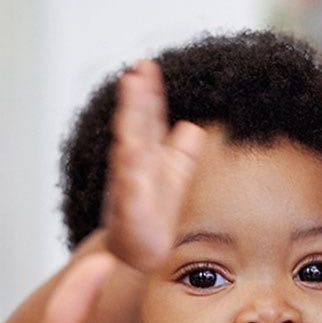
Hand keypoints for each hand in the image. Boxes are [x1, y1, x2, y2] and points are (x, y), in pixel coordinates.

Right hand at [103, 59, 205, 272]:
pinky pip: (130, 186)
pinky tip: (130, 147)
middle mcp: (135, 165)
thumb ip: (182, 152)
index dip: (148, 93)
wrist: (140, 256)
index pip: (148, 118)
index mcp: (147, 155)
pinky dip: (130, 167)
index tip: (147, 66)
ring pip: (129, 144)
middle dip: (136, 96)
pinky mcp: (131, 209)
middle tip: (137, 69)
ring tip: (130, 89)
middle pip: (136, 124)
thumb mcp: (174, 177)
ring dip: (129, 116)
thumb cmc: (154, 216)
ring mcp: (130, 185)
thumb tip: (192, 127)